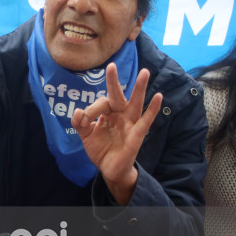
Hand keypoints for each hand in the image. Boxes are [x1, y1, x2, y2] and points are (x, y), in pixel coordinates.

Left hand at [71, 64, 161, 204]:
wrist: (109, 170)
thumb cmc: (100, 149)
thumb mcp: (86, 135)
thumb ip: (80, 123)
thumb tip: (77, 112)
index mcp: (108, 113)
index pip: (100, 104)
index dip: (90, 110)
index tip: (83, 119)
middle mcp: (120, 115)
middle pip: (118, 95)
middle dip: (114, 81)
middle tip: (111, 66)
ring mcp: (130, 123)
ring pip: (135, 103)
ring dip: (139, 88)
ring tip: (145, 72)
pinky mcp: (137, 135)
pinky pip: (146, 121)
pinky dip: (152, 109)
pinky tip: (158, 97)